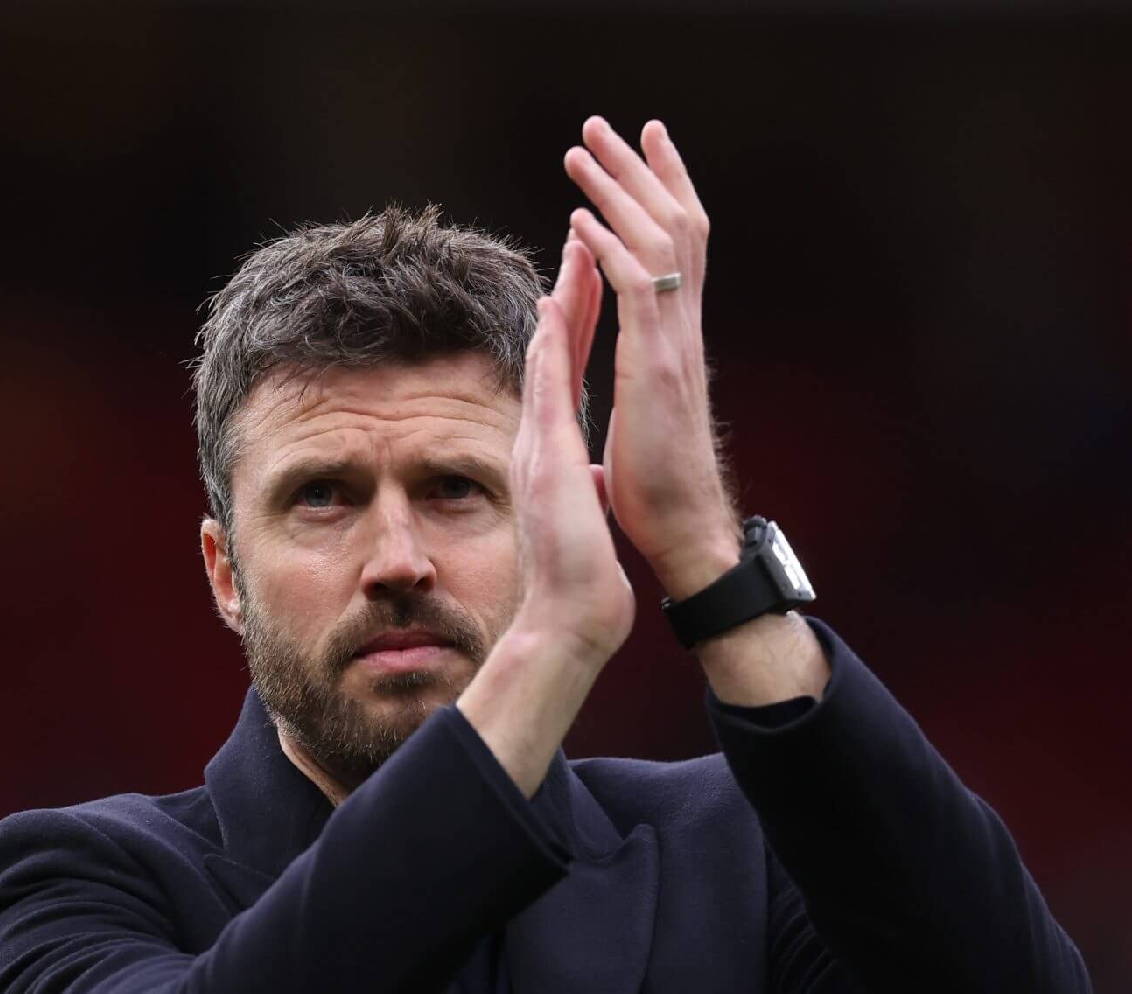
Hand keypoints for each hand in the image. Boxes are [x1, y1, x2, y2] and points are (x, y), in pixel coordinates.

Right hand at [509, 225, 633, 663]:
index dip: (579, 325)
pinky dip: (549, 347)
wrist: (570, 615)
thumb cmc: (578, 579)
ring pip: (549, 358)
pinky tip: (552, 309)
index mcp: (555, 451)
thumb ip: (581, 490)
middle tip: (579, 240)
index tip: (588, 283)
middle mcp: (542, 440)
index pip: (570, 375)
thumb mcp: (582, 518)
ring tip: (572, 250)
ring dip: (559, 303)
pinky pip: (548, 389)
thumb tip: (591, 481)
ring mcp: (540, 445)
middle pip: (558, 354)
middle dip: (571, 296)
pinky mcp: (548, 457)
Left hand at [564, 117, 740, 599]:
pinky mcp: (655, 369)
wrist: (681, 532)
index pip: (661, 259)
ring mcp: (670, 348)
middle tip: (613, 125)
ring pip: (653, 246)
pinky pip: (636, 293)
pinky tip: (586, 222)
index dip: (650, 205)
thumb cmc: (657, 495)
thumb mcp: (637, 430)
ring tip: (587, 150)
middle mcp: (674, 336)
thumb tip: (626, 402)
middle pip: (668, 229)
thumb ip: (630, 402)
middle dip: (640, 173)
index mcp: (665, 347)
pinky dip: (613, 252)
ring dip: (619, 193)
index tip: (633, 160)